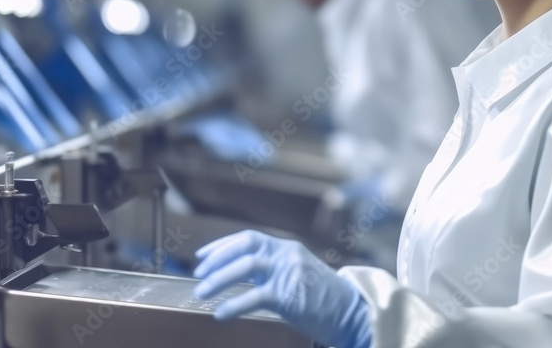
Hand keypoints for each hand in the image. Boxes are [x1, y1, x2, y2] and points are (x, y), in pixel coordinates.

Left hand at [193, 230, 372, 347]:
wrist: (352, 313)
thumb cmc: (324, 300)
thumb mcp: (298, 275)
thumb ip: (275, 271)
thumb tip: (243, 276)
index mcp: (288, 248)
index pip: (248, 238)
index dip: (222, 245)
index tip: (202, 256)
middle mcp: (287, 255)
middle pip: (244, 247)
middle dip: (216, 260)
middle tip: (199, 275)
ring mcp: (289, 273)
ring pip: (245, 266)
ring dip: (218, 280)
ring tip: (202, 293)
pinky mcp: (289, 295)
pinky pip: (254, 297)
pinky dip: (233, 305)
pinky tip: (221, 313)